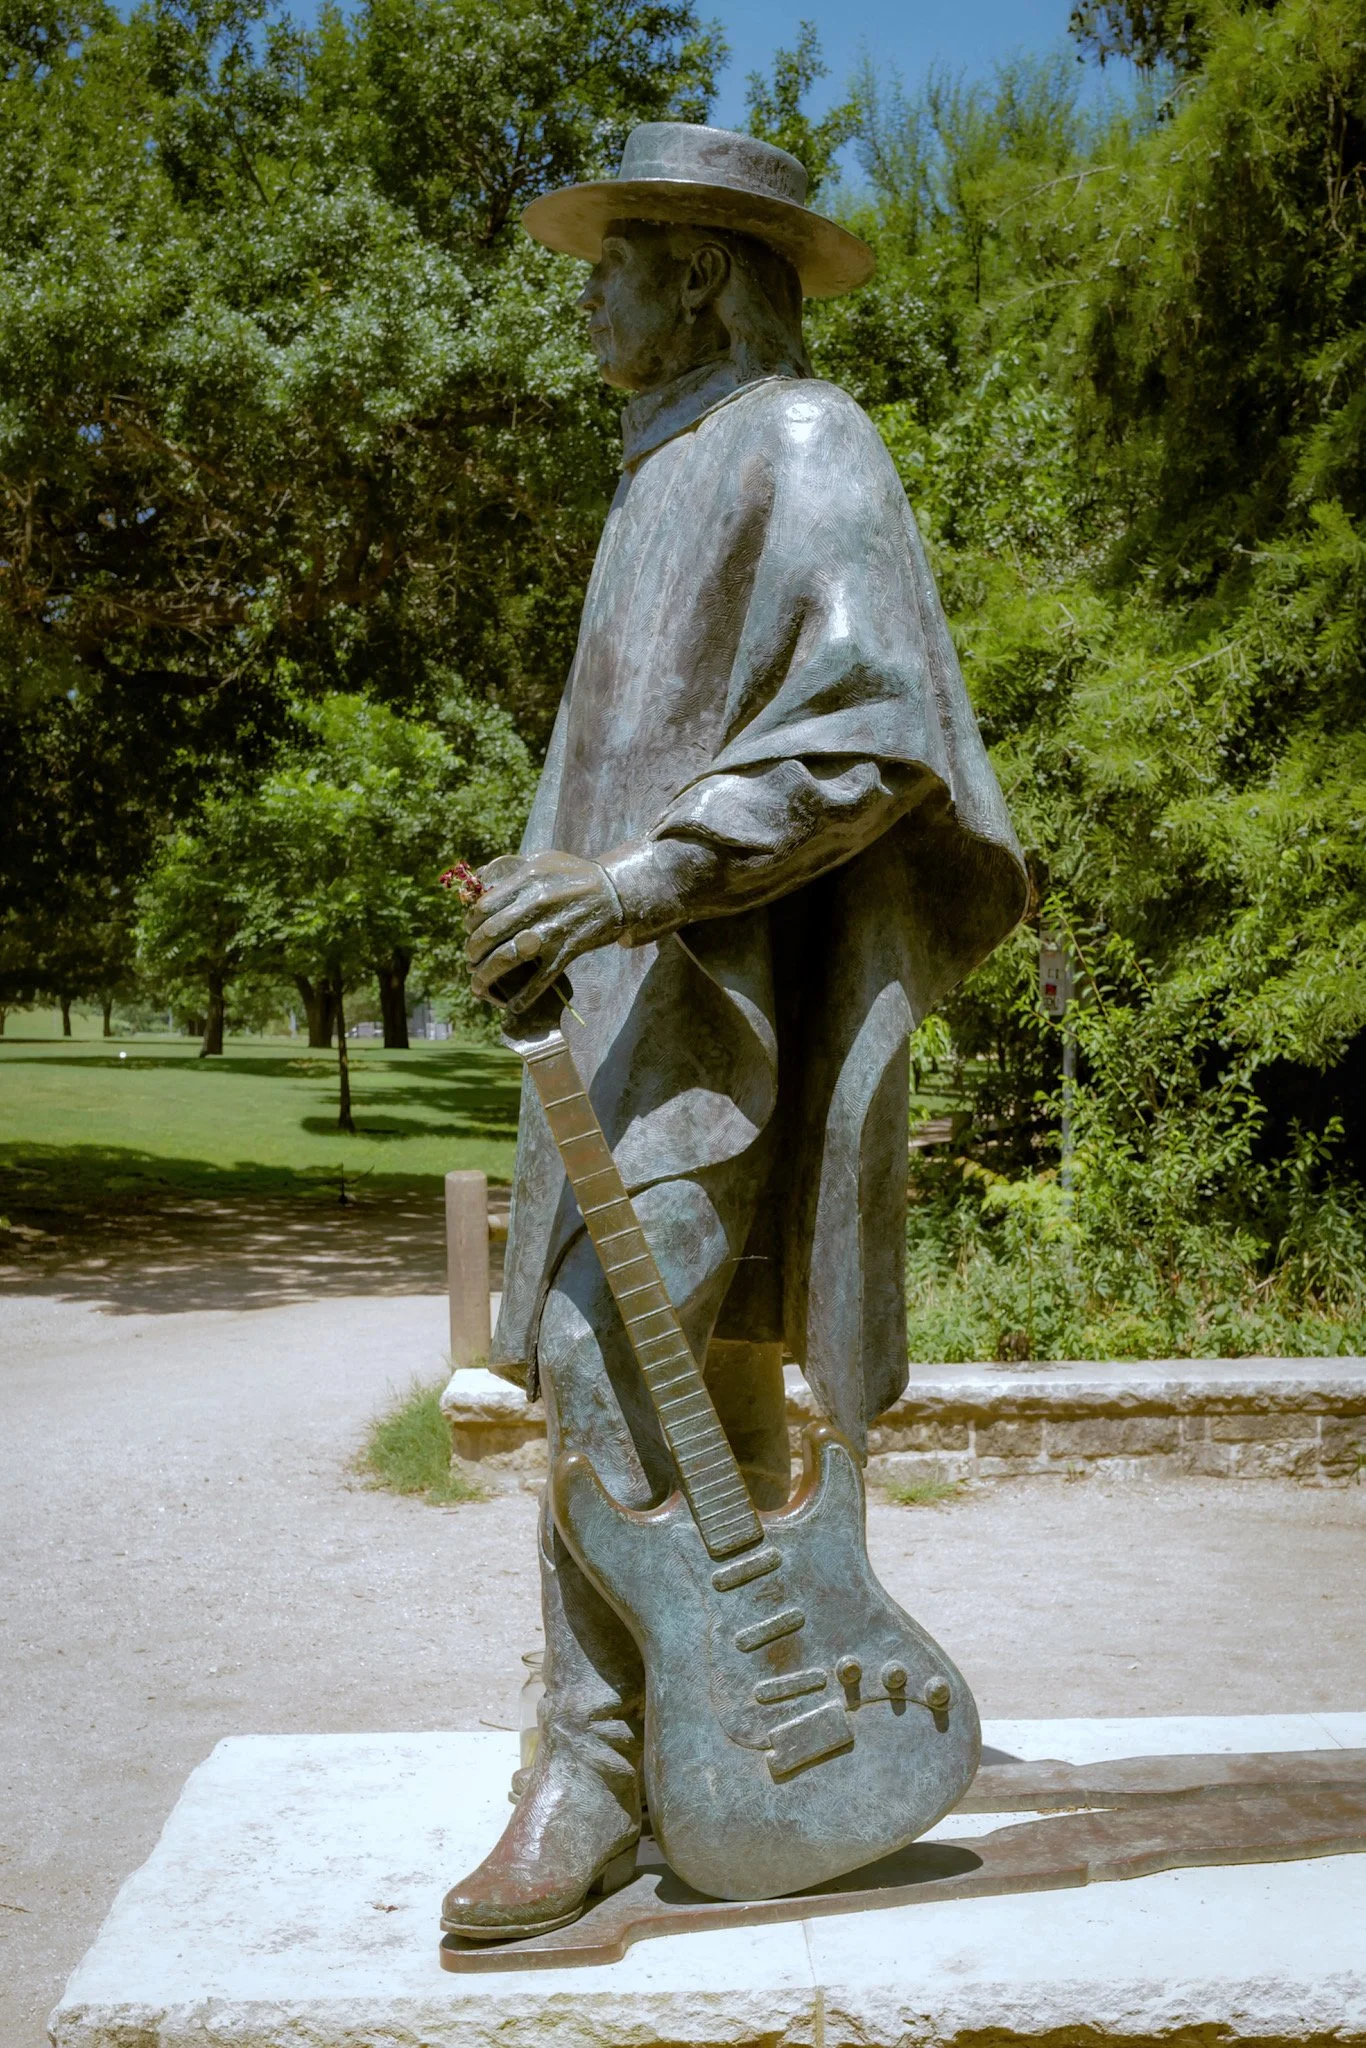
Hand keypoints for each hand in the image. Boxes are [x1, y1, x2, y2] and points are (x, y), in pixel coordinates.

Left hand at [465, 851, 624, 1011]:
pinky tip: (513, 1006)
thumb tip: (478, 883)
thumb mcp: (542, 860)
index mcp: (526, 881)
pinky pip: (539, 980)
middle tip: (471, 959)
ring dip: (486, 976)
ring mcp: (551, 930)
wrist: (617, 891)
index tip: (470, 932)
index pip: (484, 907)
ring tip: (478, 985)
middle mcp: (535, 905)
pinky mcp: (567, 951)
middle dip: (473, 951)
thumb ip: (511, 871)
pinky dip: (523, 997)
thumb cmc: (576, 874)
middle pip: (489, 934)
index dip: (470, 923)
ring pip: (506, 958)